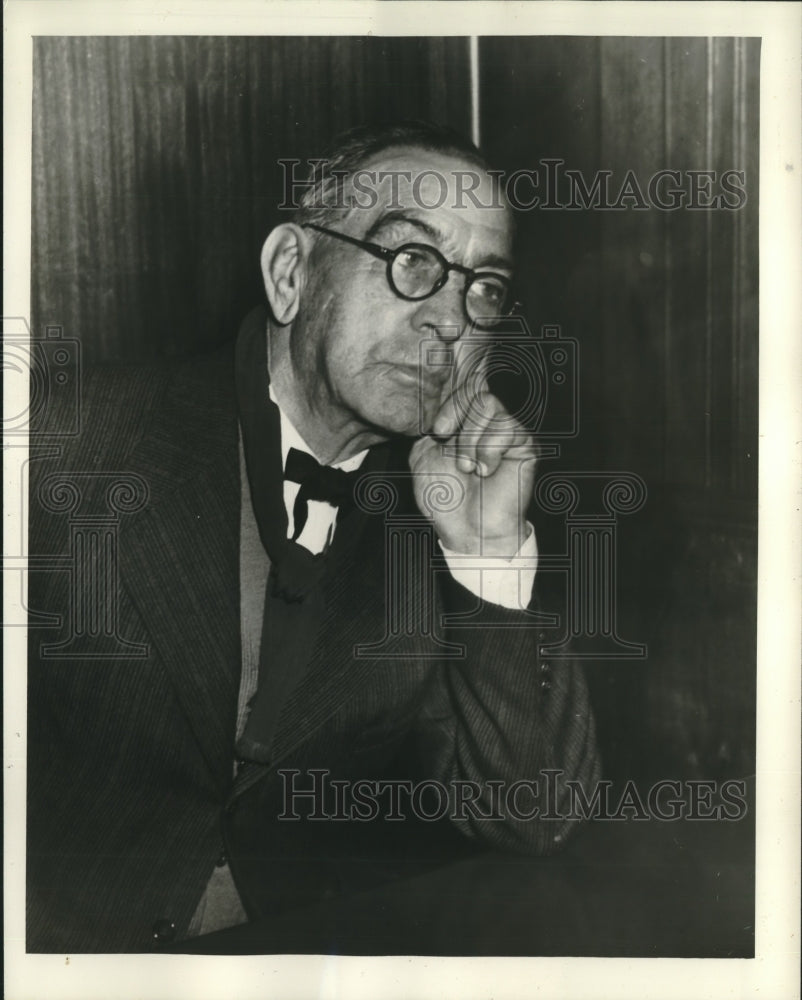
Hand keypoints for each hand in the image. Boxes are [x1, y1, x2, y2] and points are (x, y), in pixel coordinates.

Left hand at [408, 346, 536, 557]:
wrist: (470, 529)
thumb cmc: (447, 499)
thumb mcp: (423, 458)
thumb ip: (429, 429)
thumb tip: (438, 408)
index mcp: (460, 423)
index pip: (459, 391)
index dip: (448, 405)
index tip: (438, 431)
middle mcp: (484, 424)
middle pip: (474, 392)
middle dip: (459, 421)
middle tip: (455, 454)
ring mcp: (505, 431)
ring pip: (489, 405)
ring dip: (472, 440)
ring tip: (470, 468)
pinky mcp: (525, 444)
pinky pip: (507, 426)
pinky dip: (490, 450)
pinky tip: (487, 471)